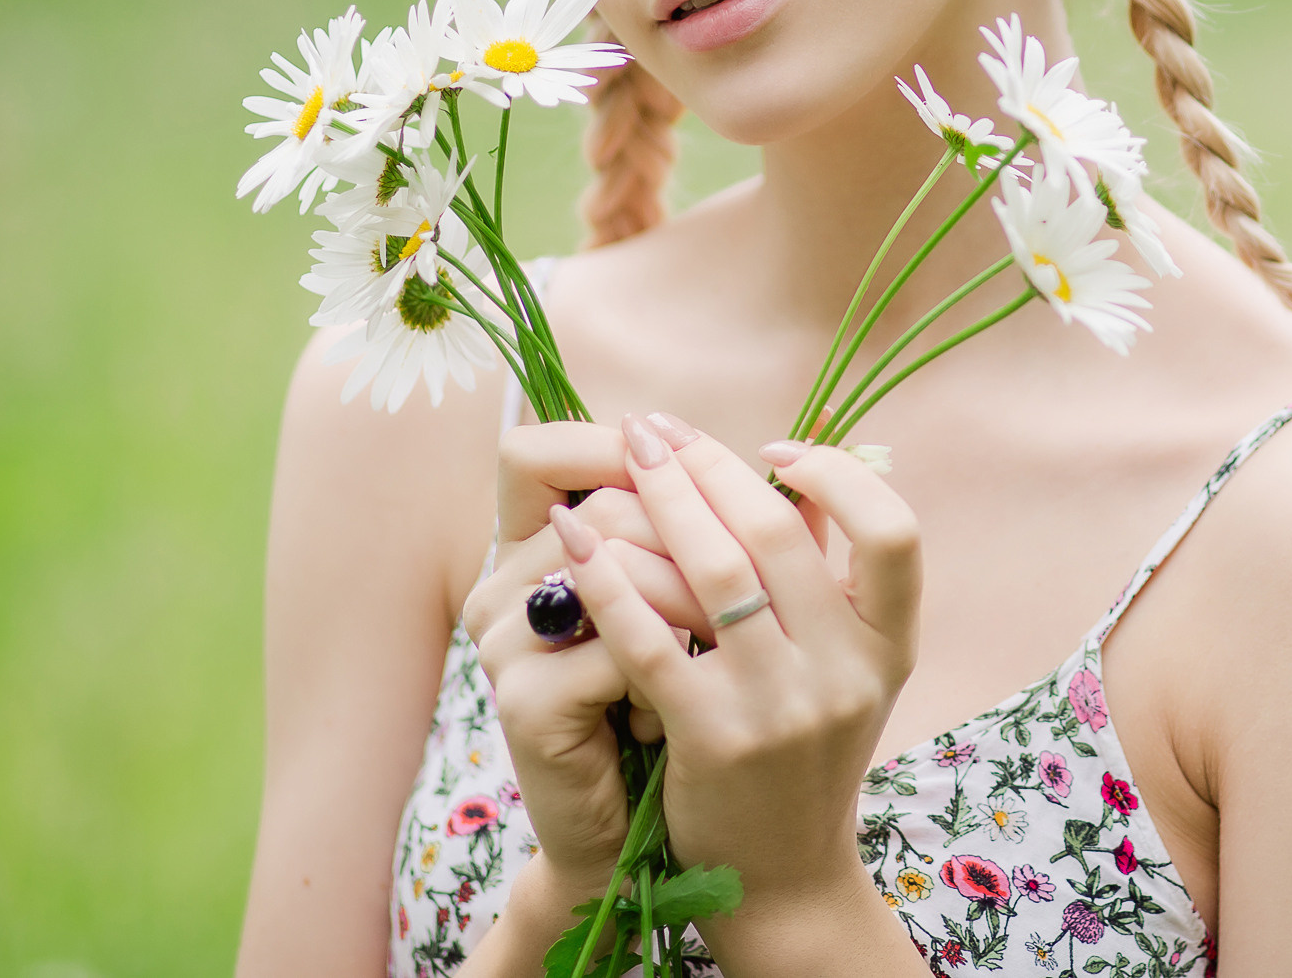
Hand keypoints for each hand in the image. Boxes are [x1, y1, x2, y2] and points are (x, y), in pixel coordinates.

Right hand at [460, 421, 709, 881]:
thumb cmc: (676, 713)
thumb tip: (791, 461)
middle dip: (695, 548)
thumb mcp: (693, 614)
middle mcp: (501, 589)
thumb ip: (725, 534)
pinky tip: (677, 719)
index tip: (690, 460)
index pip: (532, 456)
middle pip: (609, 507)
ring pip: (626, 571)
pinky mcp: (524, 704)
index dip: (606, 447)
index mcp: (530, 555)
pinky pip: (628, 651)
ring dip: (693, 620)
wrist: (632, 844)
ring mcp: (504, 646)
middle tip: (733, 611)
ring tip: (711, 666)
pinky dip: (674, 681)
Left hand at [557, 412, 921, 913]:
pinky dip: (611, 579)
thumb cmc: (800, 751)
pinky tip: (577, 543)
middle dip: (710, 466)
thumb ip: (822, 570)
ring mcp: (783, 707)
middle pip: (781, 534)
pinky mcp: (713, 737)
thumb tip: (793, 462)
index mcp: (889, 644)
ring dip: (659, 501)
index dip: (838, 478)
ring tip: (619, 462)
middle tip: (657, 429)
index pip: (895, 533)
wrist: (777, 877)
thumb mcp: (840, 666)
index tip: (774, 451)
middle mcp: (849, 672)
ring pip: (715, 571)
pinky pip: (653, 637)